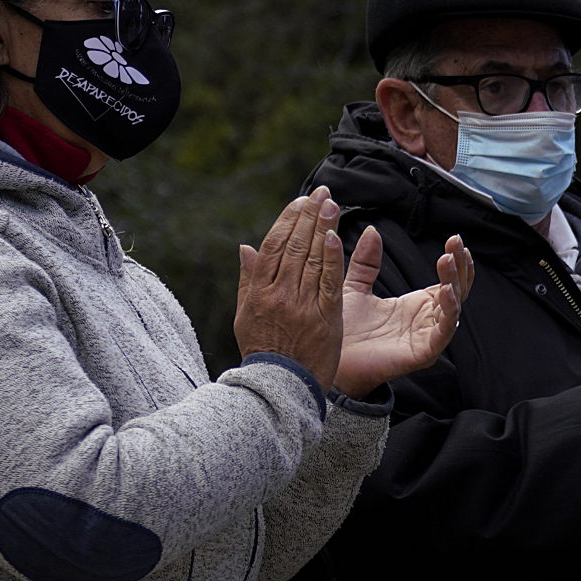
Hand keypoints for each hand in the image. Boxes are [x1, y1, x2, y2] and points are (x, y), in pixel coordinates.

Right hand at [233, 190, 344, 380]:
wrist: (278, 387)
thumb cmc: (263, 352)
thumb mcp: (246, 315)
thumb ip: (248, 279)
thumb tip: (245, 247)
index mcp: (259, 291)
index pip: (274, 245)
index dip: (288, 220)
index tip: (300, 202)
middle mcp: (278, 294)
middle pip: (295, 246)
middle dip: (309, 216)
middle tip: (322, 193)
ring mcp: (301, 306)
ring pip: (312, 259)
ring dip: (323, 228)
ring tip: (331, 204)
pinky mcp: (323, 319)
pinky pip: (328, 284)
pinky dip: (331, 258)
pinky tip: (335, 236)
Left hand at [335, 227, 472, 395]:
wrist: (329, 358)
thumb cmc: (344, 329)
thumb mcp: (356, 287)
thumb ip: (366, 262)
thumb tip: (373, 230)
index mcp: (416, 305)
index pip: (447, 280)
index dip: (454, 261)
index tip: (454, 238)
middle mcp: (426, 320)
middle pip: (457, 290)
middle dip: (459, 266)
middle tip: (456, 242)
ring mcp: (427, 337)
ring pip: (453, 308)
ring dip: (455, 283)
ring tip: (448, 260)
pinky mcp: (423, 353)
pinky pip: (443, 332)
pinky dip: (449, 312)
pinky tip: (447, 292)